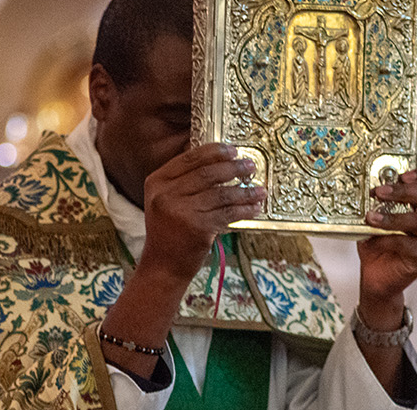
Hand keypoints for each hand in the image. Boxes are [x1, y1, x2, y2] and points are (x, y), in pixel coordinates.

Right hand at [137, 142, 266, 280]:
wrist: (162, 267)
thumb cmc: (169, 233)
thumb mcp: (166, 201)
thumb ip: (185, 182)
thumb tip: (221, 162)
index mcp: (157, 182)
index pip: (189, 158)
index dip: (215, 152)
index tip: (233, 150)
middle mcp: (165, 194)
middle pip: (207, 173)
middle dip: (233, 168)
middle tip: (250, 166)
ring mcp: (181, 211)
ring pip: (221, 194)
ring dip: (244, 191)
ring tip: (259, 190)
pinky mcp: (197, 227)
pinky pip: (228, 213)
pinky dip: (244, 210)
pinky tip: (255, 208)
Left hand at [357, 168, 416, 327]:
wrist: (377, 276)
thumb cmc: (379, 244)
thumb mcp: (376, 217)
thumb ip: (377, 202)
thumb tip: (367, 185)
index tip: (403, 174)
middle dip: (406, 191)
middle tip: (381, 192)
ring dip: (394, 217)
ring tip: (372, 217)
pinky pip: (409, 245)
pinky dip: (388, 240)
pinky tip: (373, 240)